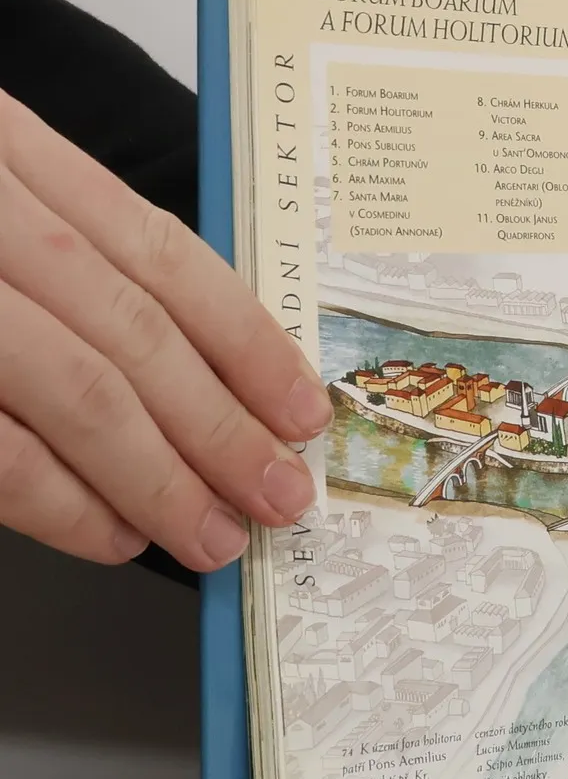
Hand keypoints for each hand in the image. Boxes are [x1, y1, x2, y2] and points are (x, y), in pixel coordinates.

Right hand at [0, 88, 330, 569]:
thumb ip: (62, 244)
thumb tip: (199, 366)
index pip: (156, 249)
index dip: (243, 339)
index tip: (300, 407)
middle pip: (127, 329)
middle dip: (219, 427)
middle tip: (280, 496)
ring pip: (69, 387)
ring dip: (156, 477)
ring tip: (214, 534)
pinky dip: (57, 500)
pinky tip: (110, 534)